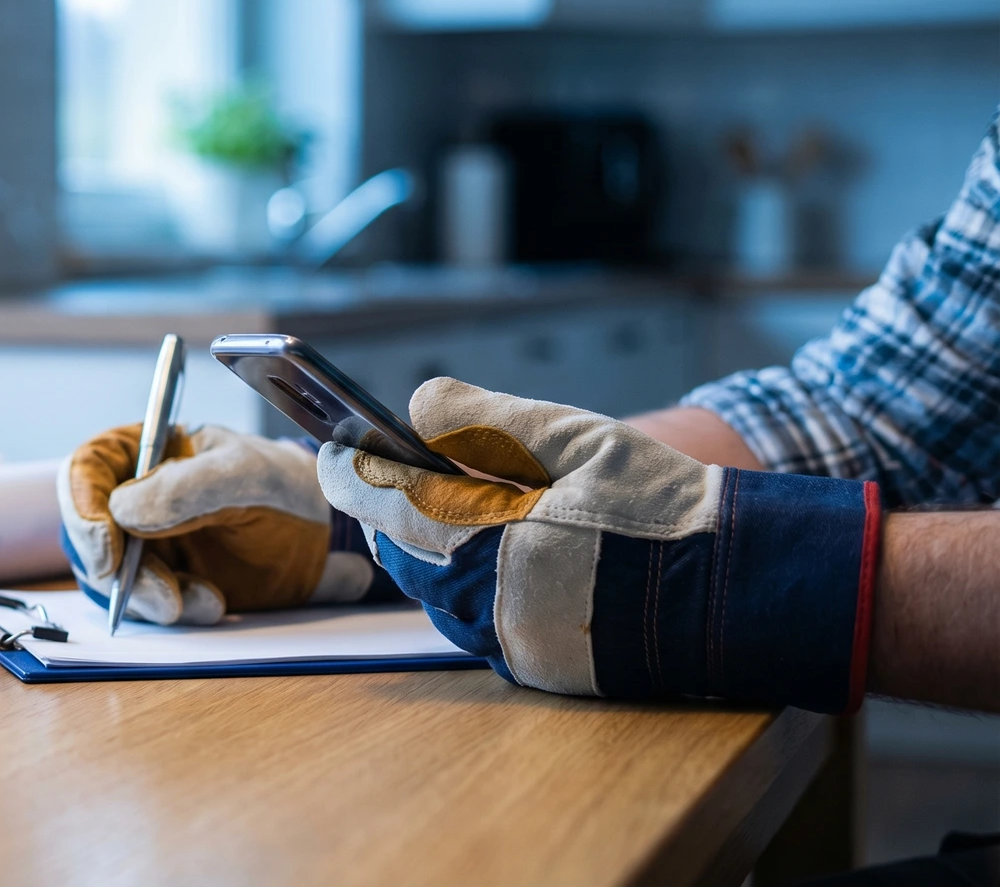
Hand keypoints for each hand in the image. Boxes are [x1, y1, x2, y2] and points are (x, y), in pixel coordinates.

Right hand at [58, 423, 378, 623]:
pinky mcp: (165, 581)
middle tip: (164, 598)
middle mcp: (132, 496)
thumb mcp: (246, 472)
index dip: (83, 508)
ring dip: (151, 600)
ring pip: (113, 579)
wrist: (326, 530)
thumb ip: (189, 484)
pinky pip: (147, 605)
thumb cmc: (284, 481)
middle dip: (120, 573)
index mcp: (144, 450)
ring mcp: (145, 542)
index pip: (87, 469)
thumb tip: (123, 509)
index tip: (107, 549)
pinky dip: (175, 612)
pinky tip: (213, 606)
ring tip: (208, 603)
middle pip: (90, 533)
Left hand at [318, 378, 880, 713]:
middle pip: (408, 553)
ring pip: (437, 594)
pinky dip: (469, 587)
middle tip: (379, 472)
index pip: (388, 503)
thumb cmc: (663, 504)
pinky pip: (478, 624)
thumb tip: (414, 405)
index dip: (351, 472)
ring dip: (428, 550)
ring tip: (433, 508)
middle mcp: (491, 605)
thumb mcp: (578, 437)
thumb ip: (488, 416)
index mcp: (493, 542)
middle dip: (391, 512)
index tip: (328, 445)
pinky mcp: (539, 670)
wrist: (748, 590)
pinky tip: (486, 555)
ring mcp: (514, 645)